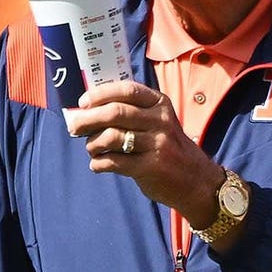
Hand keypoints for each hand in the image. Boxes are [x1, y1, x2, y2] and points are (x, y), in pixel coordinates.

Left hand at [65, 80, 223, 227]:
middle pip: (116, 112)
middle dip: (88, 119)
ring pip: (112, 137)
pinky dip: (99, 164)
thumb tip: (89, 110)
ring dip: (93, 144)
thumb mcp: (159, 122)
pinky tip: (99, 165)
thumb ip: (132, 113)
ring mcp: (158, 144)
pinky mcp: (152, 167)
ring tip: (92, 149)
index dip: (101, 94)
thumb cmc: (168, 148)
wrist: (197, 180)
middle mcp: (161, 121)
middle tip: (74, 127)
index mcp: (160, 104)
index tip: (83, 102)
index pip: (127, 90)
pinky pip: (115, 162)